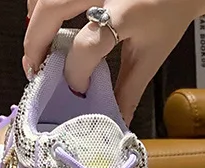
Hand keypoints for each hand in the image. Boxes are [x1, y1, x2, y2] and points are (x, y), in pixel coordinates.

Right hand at [24, 0, 199, 123]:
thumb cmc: (170, 11)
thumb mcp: (152, 54)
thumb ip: (130, 89)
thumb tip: (117, 119)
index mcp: (125, 12)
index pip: (87, 45)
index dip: (77, 71)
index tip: (78, 89)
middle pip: (51, 10)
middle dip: (36, 43)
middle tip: (34, 71)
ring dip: (35, 23)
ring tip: (39, 51)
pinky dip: (42, 7)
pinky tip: (45, 24)